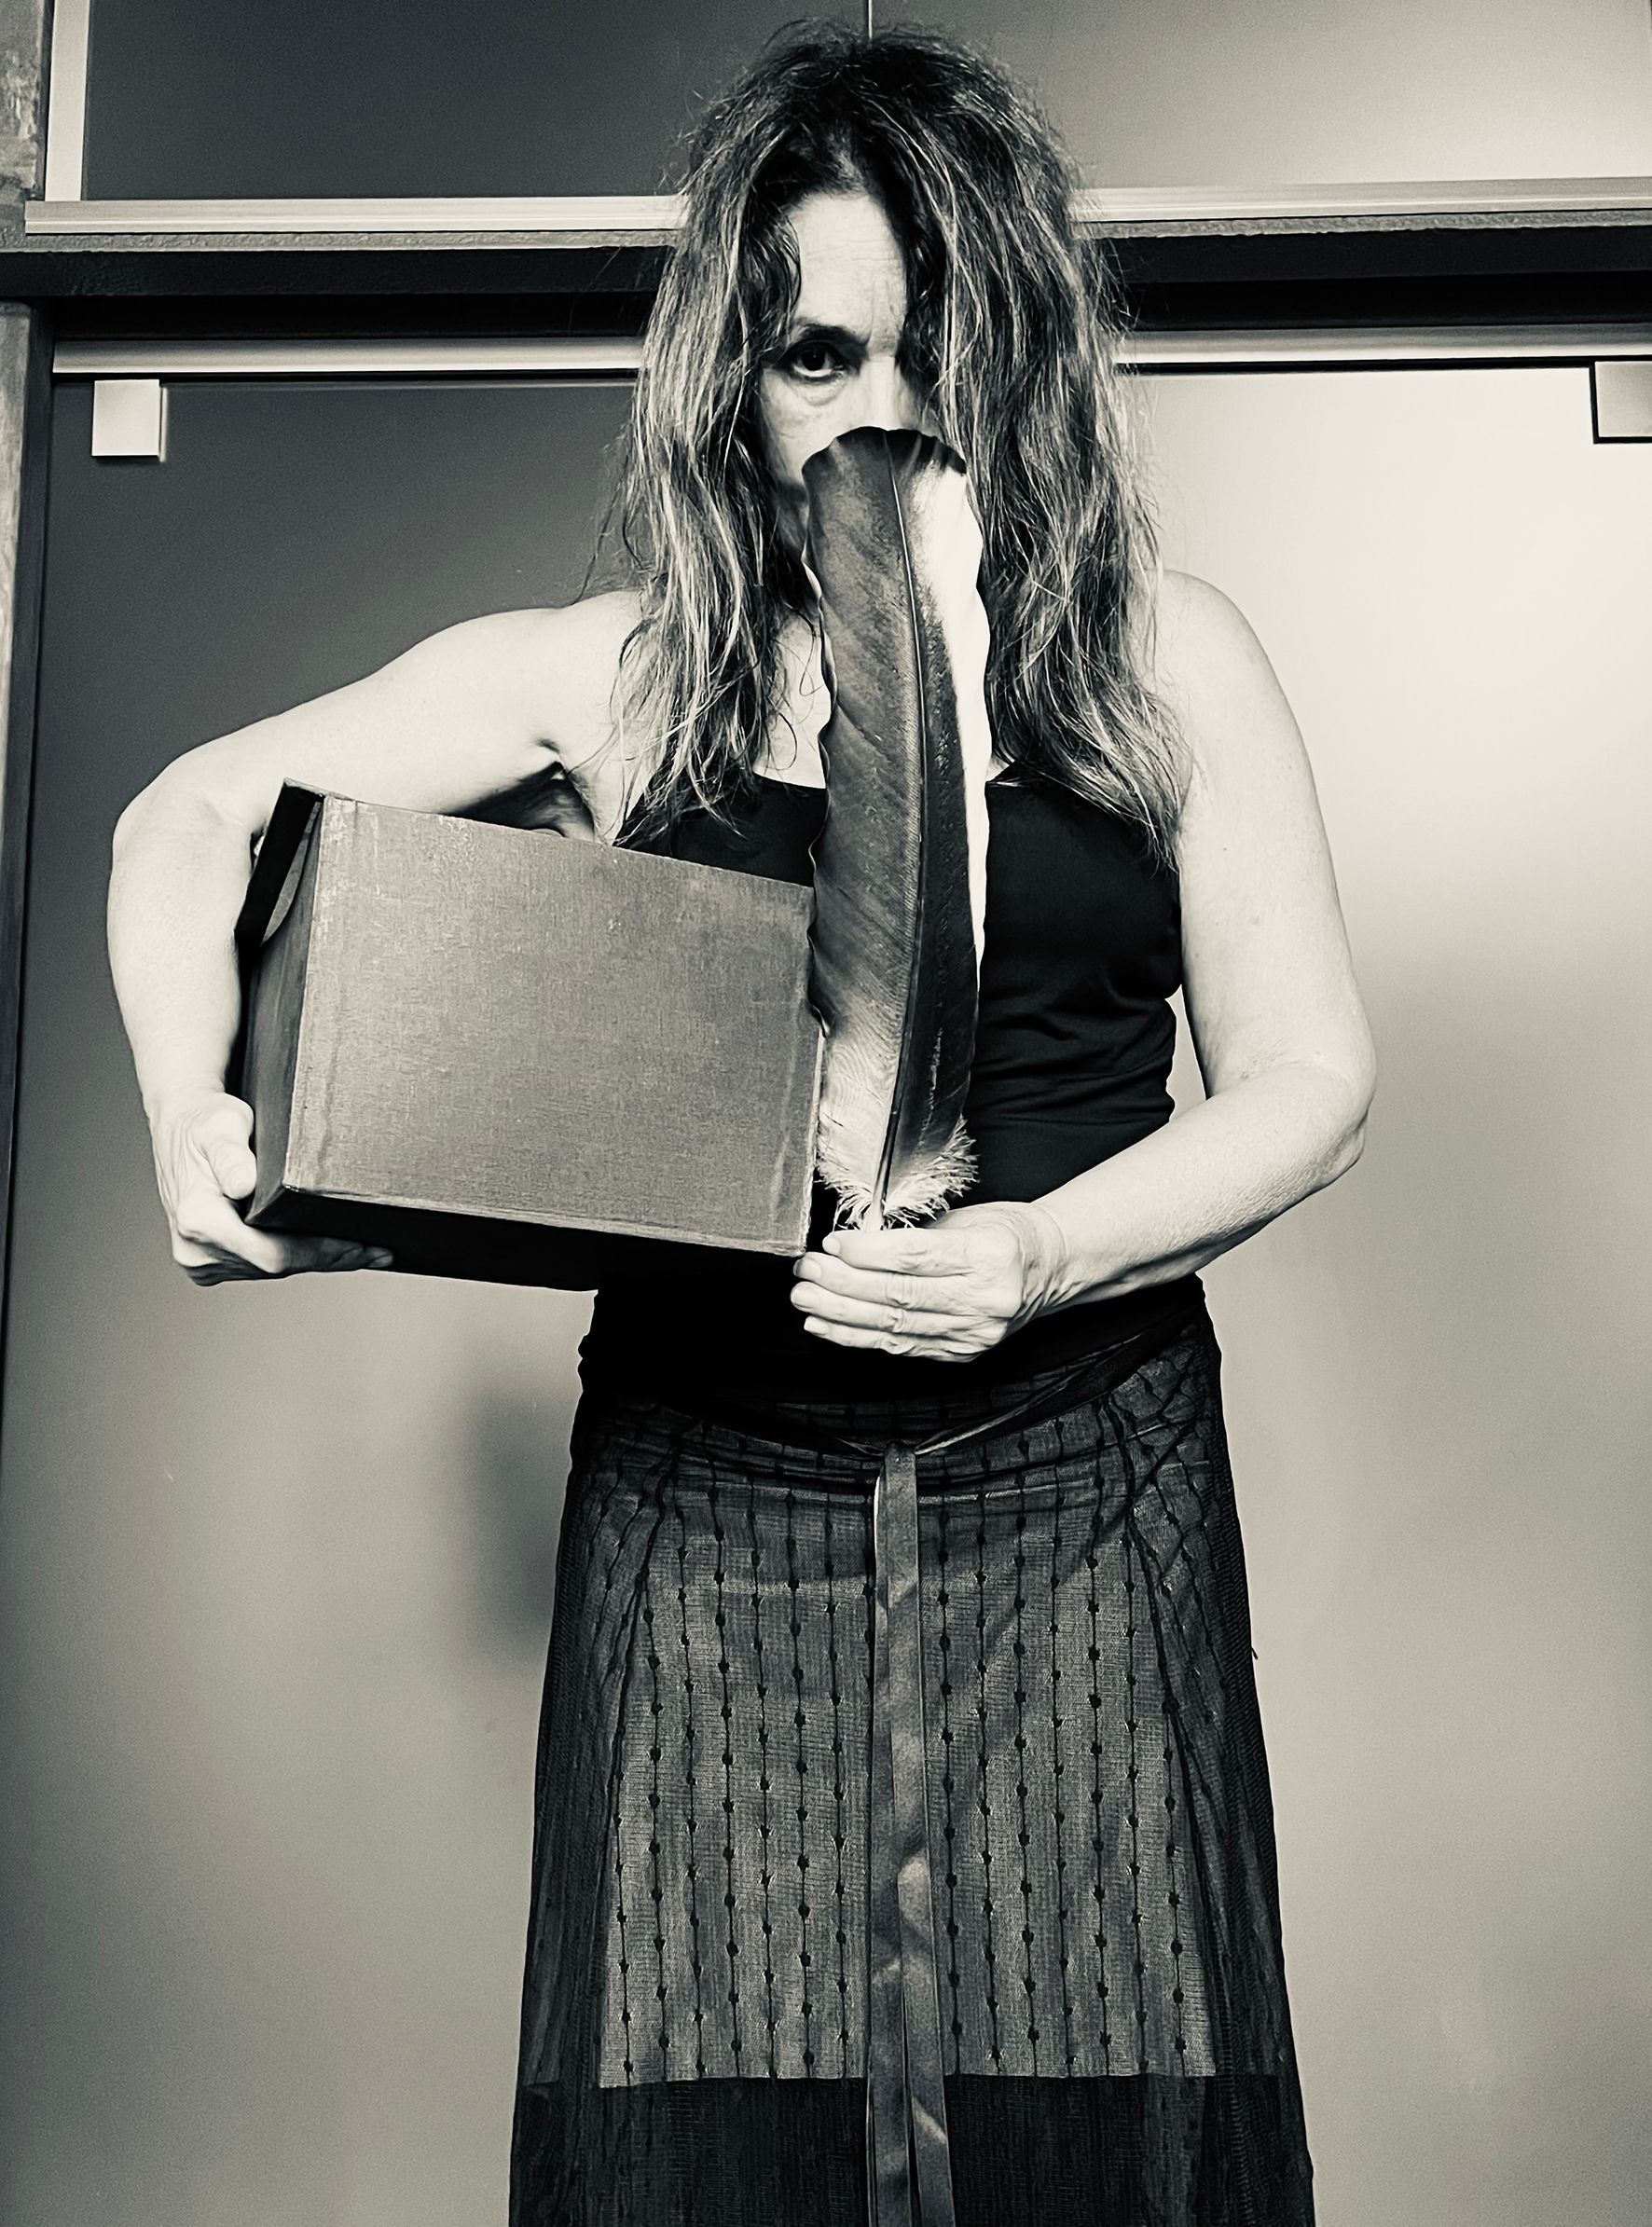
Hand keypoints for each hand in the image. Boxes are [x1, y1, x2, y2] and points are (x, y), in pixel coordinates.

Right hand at [151, 1088, 393, 1285]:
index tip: (358, 1245)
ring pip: (272, 1270)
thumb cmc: (206, 1122)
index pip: (271, 1253)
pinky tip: (328, 1251)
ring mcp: (201, 1260)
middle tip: (376, 1251)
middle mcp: (196, 1249)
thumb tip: (243, 1186)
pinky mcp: (210, 1262)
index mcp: (198, 1219)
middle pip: (276, 1267)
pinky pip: (262, 1267)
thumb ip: (232, 1155)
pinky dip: (296, 1258)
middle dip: (329, 1259)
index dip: (319, 1253)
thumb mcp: (221, 1126)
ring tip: (362, 1251)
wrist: (181, 1129)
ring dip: (316, 1261)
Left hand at [790, 1200, 1068, 1361]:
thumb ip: (915, 1234)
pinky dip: (858, 1337)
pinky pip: (900, 1347)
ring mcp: (974, 1333)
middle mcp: (985, 1300)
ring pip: (893, 1326)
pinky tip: (828, 1325)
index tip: (832, 1244)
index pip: (914, 1257)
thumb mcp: (968, 1218)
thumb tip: (854, 1244)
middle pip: (898, 1295)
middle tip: (807, 1271)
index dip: (866, 1253)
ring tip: (807, 1299)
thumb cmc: (1005, 1235)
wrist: (1049, 1269)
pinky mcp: (961, 1353)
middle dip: (842, 1284)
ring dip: (840, 1314)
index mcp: (989, 1256)